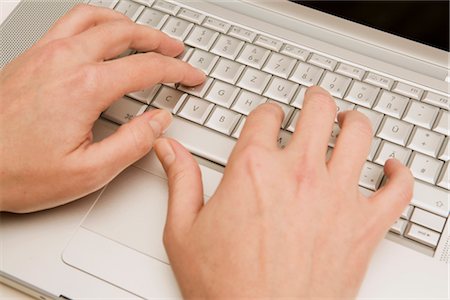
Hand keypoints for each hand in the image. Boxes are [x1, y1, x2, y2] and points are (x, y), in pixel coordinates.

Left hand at [0, 4, 204, 212]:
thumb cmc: (18, 172)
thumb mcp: (89, 172)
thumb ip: (133, 143)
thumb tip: (159, 121)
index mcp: (84, 88)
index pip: (146, 67)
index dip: (177, 71)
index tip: (191, 76)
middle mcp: (64, 61)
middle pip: (124, 33)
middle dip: (158, 40)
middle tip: (176, 51)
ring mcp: (43, 54)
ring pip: (95, 19)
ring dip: (127, 24)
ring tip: (144, 35)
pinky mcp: (29, 57)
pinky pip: (69, 22)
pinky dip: (96, 22)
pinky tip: (101, 36)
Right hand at [154, 86, 412, 297]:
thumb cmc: (225, 287)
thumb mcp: (184, 231)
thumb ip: (180, 181)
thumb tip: (169, 148)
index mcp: (253, 169)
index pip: (265, 117)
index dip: (266, 113)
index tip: (268, 118)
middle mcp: (298, 175)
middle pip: (318, 111)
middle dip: (315, 100)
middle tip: (314, 100)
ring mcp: (336, 198)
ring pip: (359, 135)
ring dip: (354, 122)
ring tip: (348, 122)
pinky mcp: (364, 227)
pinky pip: (398, 190)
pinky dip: (399, 174)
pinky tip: (391, 168)